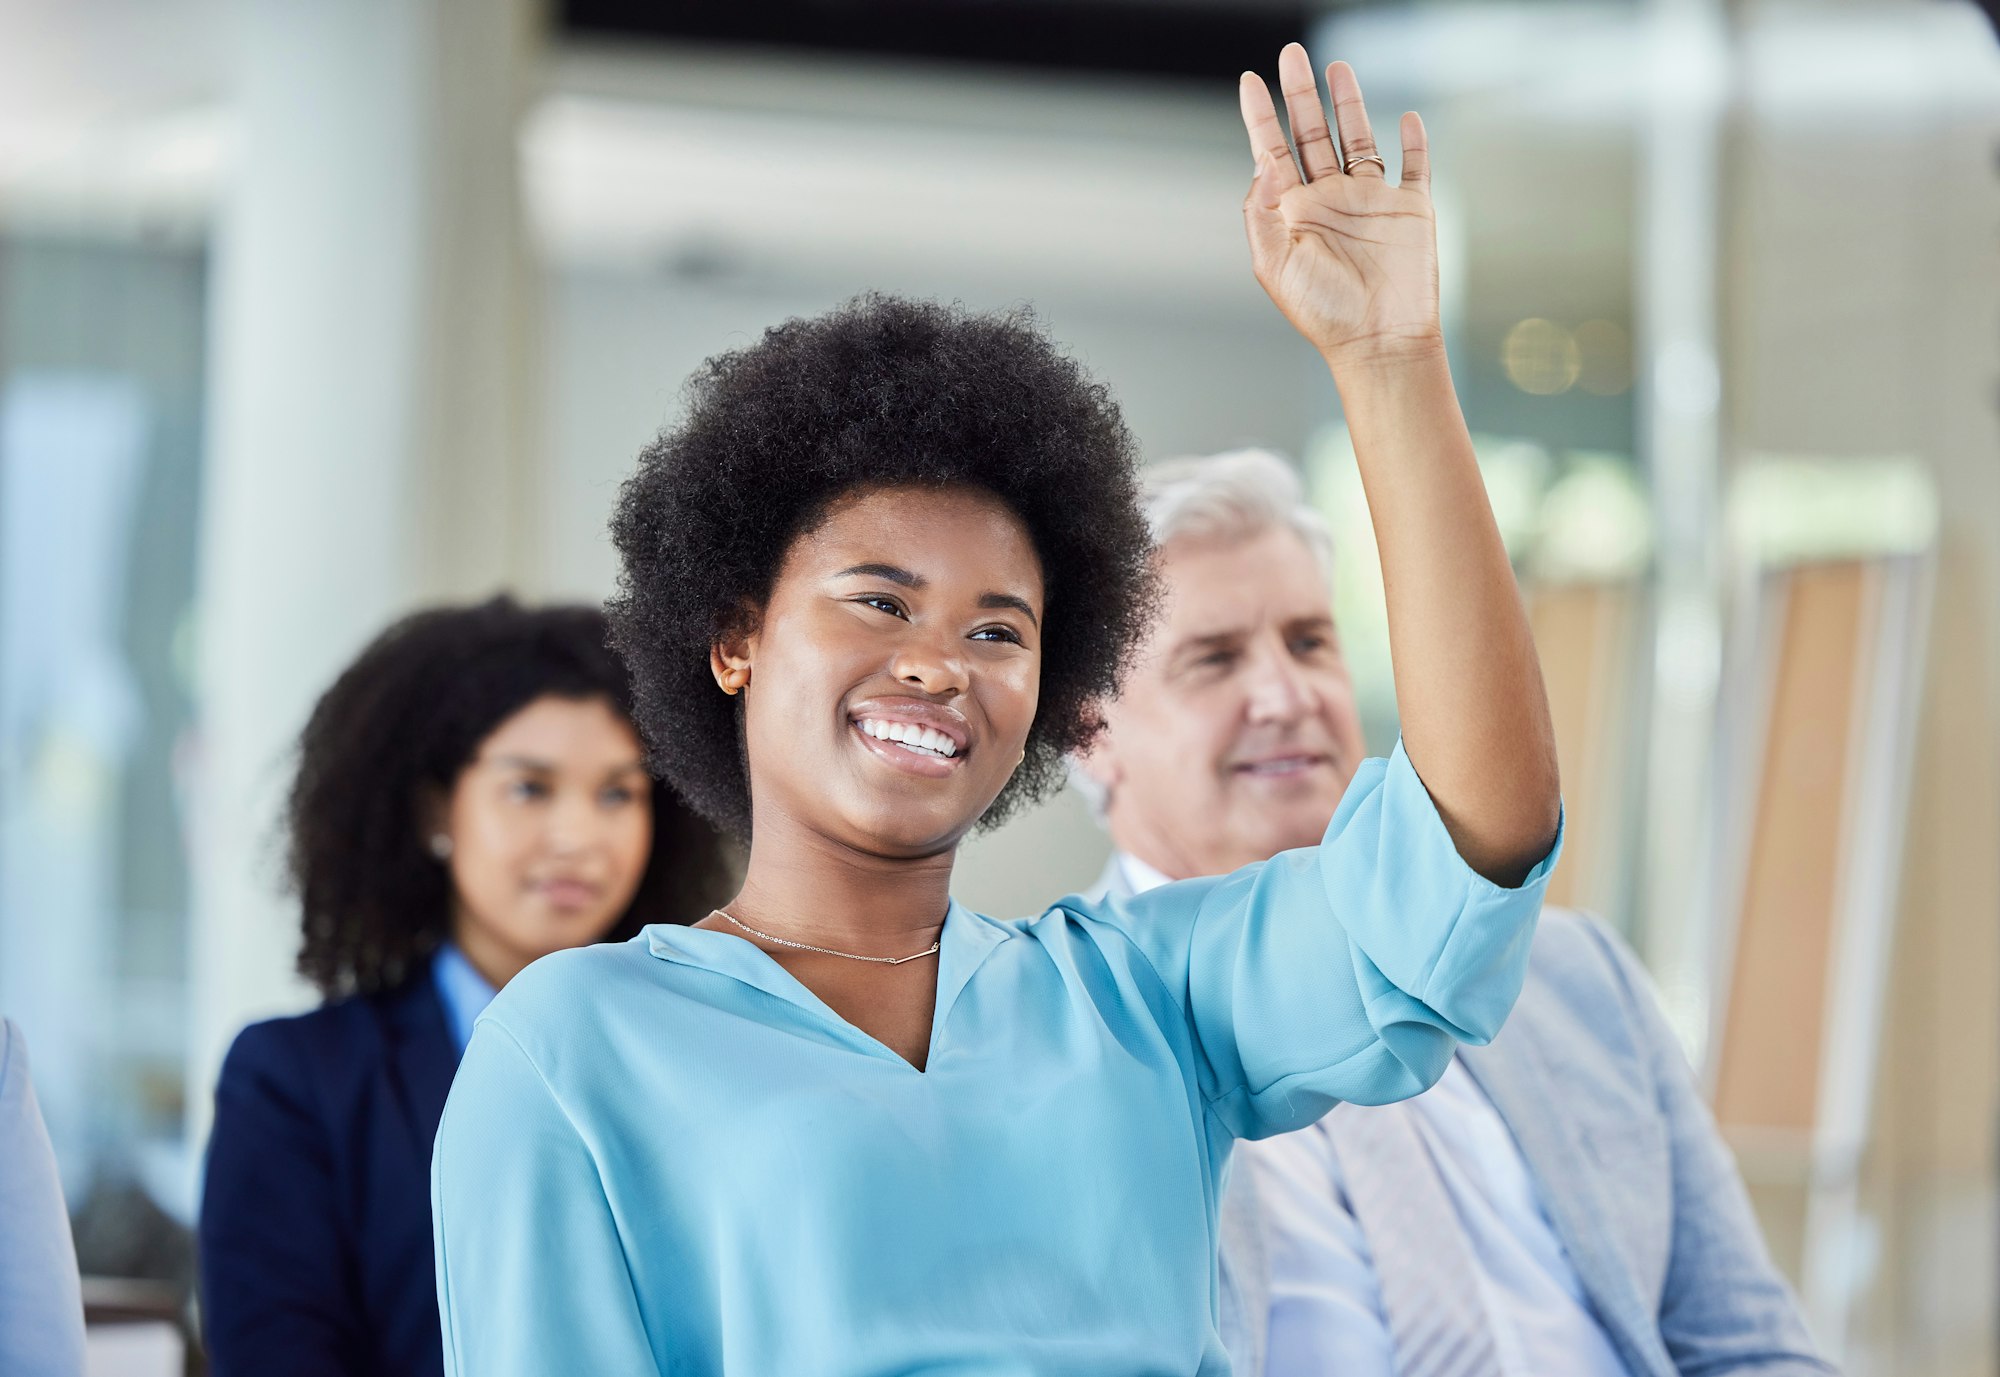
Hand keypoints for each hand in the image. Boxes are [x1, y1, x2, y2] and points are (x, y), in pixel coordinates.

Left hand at [1239, 46, 1440, 369]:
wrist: (1381, 340)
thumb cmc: (1324, 312)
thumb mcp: (1276, 264)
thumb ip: (1262, 210)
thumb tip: (1264, 160)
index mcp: (1294, 212)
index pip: (1272, 152)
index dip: (1260, 116)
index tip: (1249, 80)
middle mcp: (1330, 200)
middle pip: (1313, 134)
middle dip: (1301, 94)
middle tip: (1291, 54)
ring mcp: (1370, 202)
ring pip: (1359, 139)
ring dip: (1348, 104)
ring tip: (1336, 68)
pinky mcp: (1410, 210)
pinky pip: (1414, 167)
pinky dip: (1414, 141)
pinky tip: (1407, 119)